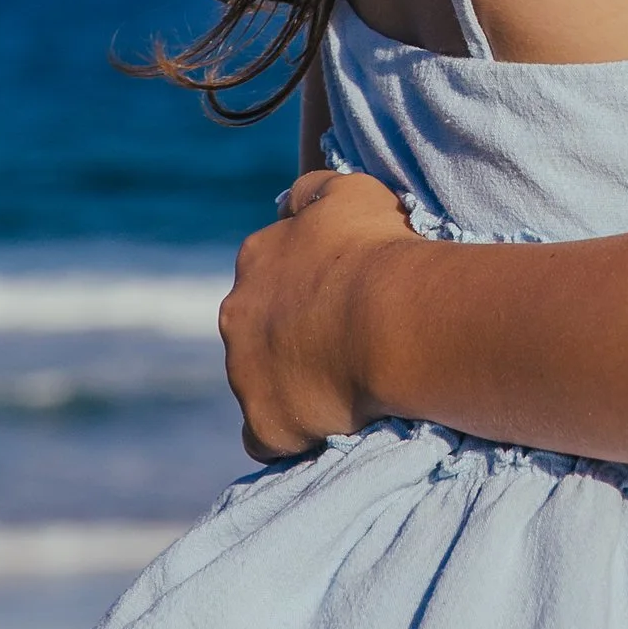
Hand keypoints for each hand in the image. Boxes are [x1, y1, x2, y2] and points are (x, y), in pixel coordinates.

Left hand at [221, 169, 418, 458]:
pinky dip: (291, 434)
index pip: (269, 273)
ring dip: (294, 383)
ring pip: (260, 382)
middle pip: (256, 329)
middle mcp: (237, 313)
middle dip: (290, 336)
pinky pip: (268, 438)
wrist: (390, 320)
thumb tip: (291, 203)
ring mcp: (244, 373)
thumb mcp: (348, 190)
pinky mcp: (265, 423)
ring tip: (348, 385)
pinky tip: (326, 427)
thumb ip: (311, 192)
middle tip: (346, 342)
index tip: (342, 297)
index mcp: (257, 257)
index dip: (305, 287)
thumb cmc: (376, 249)